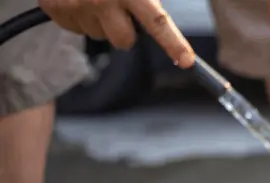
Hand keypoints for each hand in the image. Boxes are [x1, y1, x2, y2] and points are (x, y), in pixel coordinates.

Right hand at [38, 0, 194, 67]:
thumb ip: (148, 0)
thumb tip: (162, 21)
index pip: (157, 22)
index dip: (174, 43)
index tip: (186, 61)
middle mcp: (103, 0)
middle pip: (124, 41)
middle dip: (125, 31)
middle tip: (120, 9)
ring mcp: (76, 6)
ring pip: (98, 35)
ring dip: (100, 21)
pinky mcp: (54, 8)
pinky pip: (75, 28)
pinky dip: (80, 17)